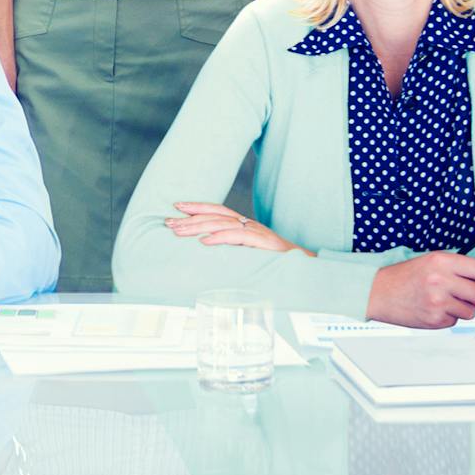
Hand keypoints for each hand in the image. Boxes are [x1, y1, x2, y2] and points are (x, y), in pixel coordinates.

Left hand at [164, 202, 297, 254]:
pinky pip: (238, 237)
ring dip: (197, 226)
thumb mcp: (250, 254)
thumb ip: (233, 251)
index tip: (176, 207)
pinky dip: (220, 238)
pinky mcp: (263, 243)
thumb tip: (208, 253)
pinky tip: (204, 242)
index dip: (197, 207)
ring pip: (221, 224)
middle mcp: (248, 224)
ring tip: (178, 231)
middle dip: (189, 218)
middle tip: (168, 222)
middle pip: (214, 216)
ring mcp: (256, 232)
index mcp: (244, 225)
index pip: (217, 211)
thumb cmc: (277, 263)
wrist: (306, 267)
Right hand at [365, 252, 474, 329]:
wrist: (378, 292)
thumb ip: (457, 267)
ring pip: (471, 311)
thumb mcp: (432, 261)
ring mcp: (438, 301)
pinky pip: (455, 321)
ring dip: (464, 309)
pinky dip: (449, 317)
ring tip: (446, 301)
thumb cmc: (405, 276)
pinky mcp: (434, 319)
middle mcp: (442, 280)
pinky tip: (434, 309)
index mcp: (443, 261)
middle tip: (472, 296)